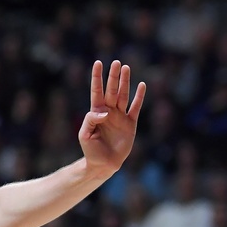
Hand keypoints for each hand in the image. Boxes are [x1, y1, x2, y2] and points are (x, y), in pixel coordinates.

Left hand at [78, 60, 145, 178]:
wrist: (103, 164)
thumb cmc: (91, 150)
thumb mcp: (85, 135)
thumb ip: (91, 120)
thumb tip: (104, 112)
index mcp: (96, 112)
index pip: (97, 91)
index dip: (97, 78)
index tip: (98, 63)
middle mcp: (109, 111)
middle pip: (111, 90)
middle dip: (113, 77)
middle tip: (116, 62)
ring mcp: (120, 116)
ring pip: (123, 95)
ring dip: (125, 82)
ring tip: (126, 68)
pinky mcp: (131, 124)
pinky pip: (135, 107)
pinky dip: (139, 97)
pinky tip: (142, 85)